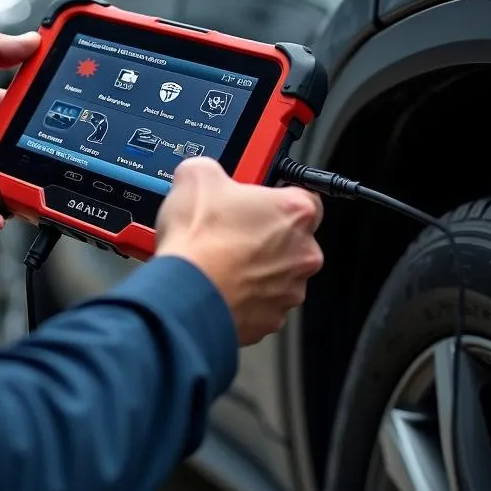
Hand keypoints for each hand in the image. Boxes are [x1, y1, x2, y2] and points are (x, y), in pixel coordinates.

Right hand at [155, 157, 323, 345]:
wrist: (184, 292)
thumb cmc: (199, 241)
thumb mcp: (197, 177)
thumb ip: (212, 169)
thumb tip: (204, 173)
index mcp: (295, 212)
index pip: (306, 195)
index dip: (279, 196)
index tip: (261, 199)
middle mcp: (303, 254)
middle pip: (292, 238)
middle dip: (266, 235)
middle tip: (232, 229)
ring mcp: (289, 290)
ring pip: (278, 274)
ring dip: (256, 267)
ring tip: (220, 259)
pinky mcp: (270, 320)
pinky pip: (261, 303)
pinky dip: (244, 295)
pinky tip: (218, 283)